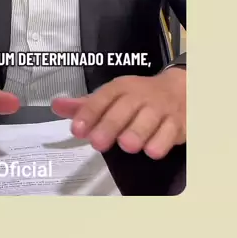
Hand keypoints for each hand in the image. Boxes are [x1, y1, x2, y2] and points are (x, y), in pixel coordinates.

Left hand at [52, 68, 185, 159]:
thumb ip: (85, 105)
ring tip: (127, 145)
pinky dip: (160, 142)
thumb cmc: (139, 98)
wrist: (180, 90)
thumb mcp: (113, 97)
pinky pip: (169, 134)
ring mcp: (160, 109)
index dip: (89, 113)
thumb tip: (56, 105)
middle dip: (110, 125)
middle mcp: (140, 96)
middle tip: (98, 143)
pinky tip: (152, 149)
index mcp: (122, 88)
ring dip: (137, 133)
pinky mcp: (177, 124)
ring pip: (148, 121)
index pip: (103, 97)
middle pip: (124, 109)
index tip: (76, 129)